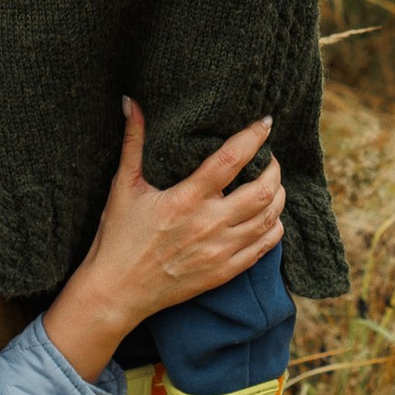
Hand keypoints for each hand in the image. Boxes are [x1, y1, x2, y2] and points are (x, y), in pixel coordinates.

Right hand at [42, 100, 282, 377]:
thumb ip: (133, 142)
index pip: (231, 160)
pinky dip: (274, 227)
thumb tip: (131, 102)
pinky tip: (268, 216)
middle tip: (271, 158)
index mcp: (185, 199)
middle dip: (274, 169)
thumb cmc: (118, 237)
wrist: (116, 293)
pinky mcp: (224, 272)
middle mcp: (208, 225)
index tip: (266, 122)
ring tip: (272, 183)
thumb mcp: (124, 186)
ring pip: (269, 218)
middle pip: (261, 191)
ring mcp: (220, 251)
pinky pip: (264, 248)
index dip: (254, 137)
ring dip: (277, 196)